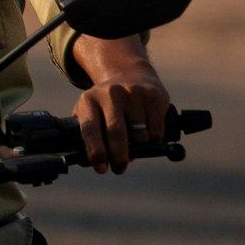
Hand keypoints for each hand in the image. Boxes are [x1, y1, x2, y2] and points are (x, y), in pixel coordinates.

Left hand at [70, 37, 169, 174]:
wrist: (130, 75)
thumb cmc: (107, 105)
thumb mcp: (91, 112)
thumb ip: (88, 135)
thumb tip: (92, 163)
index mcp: (89, 100)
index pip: (90, 129)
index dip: (96, 152)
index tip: (101, 168)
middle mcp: (110, 93)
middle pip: (116, 133)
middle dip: (119, 157)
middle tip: (120, 168)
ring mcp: (132, 92)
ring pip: (139, 136)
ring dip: (138, 149)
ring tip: (135, 145)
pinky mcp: (153, 96)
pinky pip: (156, 131)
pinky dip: (154, 142)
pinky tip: (148, 136)